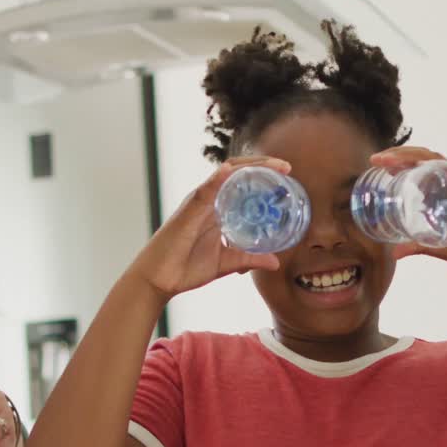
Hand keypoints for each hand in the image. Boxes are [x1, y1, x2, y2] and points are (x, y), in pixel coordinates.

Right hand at [128, 157, 288, 297]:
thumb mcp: (226, 263)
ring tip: (273, 166)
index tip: (287, 175)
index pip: (241, 183)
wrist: (159, 281)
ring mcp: (197, 204)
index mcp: (217, 209)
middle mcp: (208, 201)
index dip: (263, 175)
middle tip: (287, 168)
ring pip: (223, 175)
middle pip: (236, 173)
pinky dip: (216, 180)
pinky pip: (203, 191)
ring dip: (248, 168)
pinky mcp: (186, 212)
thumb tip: (276, 262)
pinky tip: (229, 172)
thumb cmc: (185, 268)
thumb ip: (249, 259)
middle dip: (262, 166)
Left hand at [372, 147, 446, 280]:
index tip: (376, 167)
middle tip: (374, 160)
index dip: (398, 164)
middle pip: (422, 159)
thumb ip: (420, 247)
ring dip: (407, 155)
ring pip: (432, 159)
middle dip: (397, 155)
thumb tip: (394, 254)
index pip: (419, 170)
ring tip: (386, 159)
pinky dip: (431, 163)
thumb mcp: (441, 249)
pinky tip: (414, 162)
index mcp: (446, 194)